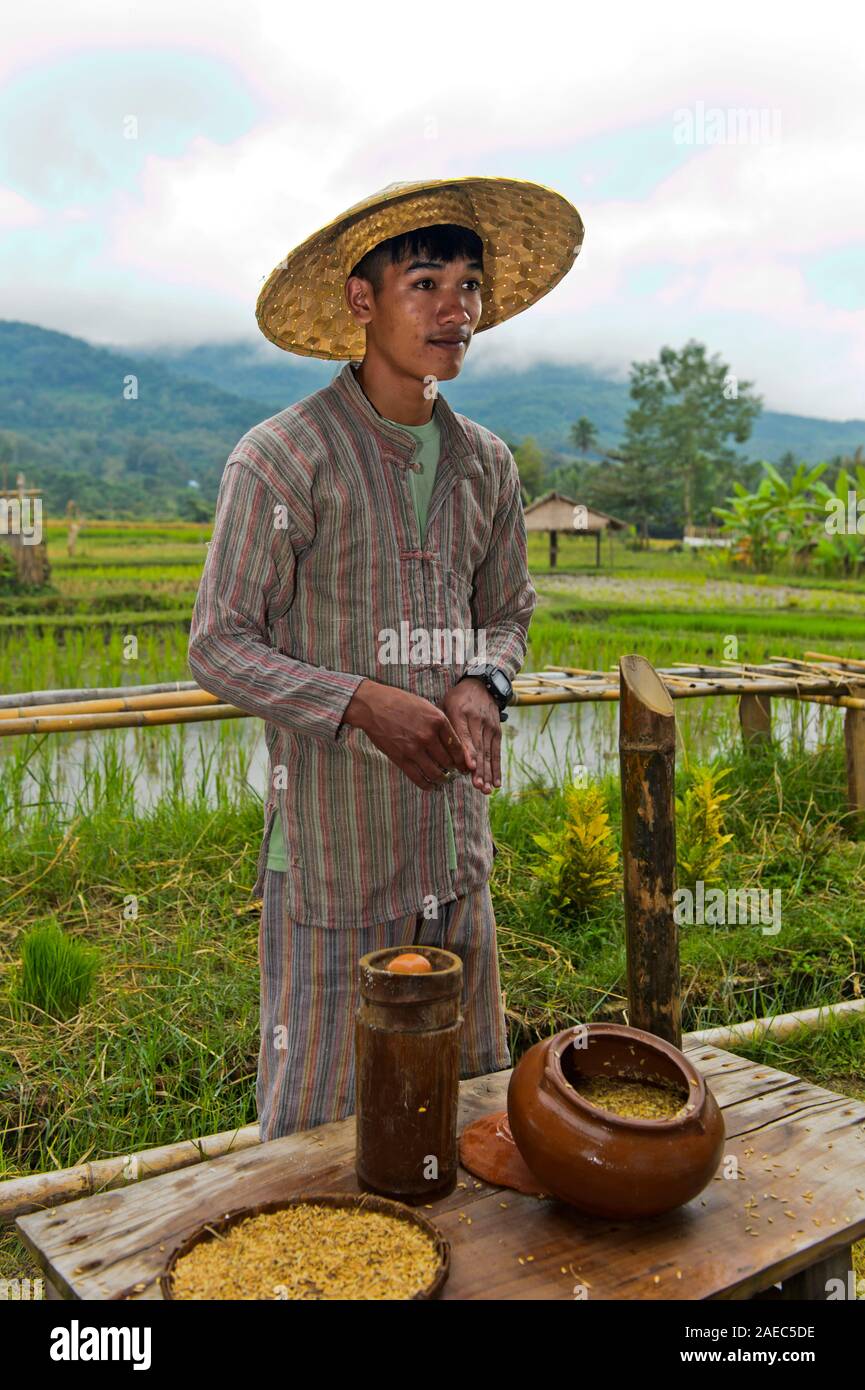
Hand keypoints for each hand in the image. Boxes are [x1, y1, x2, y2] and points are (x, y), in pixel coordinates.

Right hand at [342, 680, 472, 790]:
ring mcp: (414, 749)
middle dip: (454, 770)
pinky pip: (418, 778)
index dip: (463, 760)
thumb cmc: (399, 702)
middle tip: (455, 773)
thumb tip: (452, 743)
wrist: (374, 705)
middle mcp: (429, 736)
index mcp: (438, 720)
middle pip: (448, 761)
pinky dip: (427, 785)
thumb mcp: (426, 706)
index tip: (465, 765)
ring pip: (435, 772)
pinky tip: (431, 786)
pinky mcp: (401, 758)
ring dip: (442, 779)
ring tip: (444, 780)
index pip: (458, 747)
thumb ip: (439, 724)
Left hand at [441, 679, 500, 795]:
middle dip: (478, 769)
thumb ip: (439, 724)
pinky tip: (496, 783)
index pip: (464, 735)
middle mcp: (477, 720)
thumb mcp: (444, 704)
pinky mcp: (497, 732)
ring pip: (488, 753)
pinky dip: (496, 769)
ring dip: (487, 773)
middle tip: (476, 785)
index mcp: (460, 713)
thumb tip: (427, 747)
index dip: (468, 752)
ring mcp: (489, 727)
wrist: (482, 685)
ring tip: (485, 789)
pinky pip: (496, 752)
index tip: (468, 767)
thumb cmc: (456, 699)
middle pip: (478, 747)